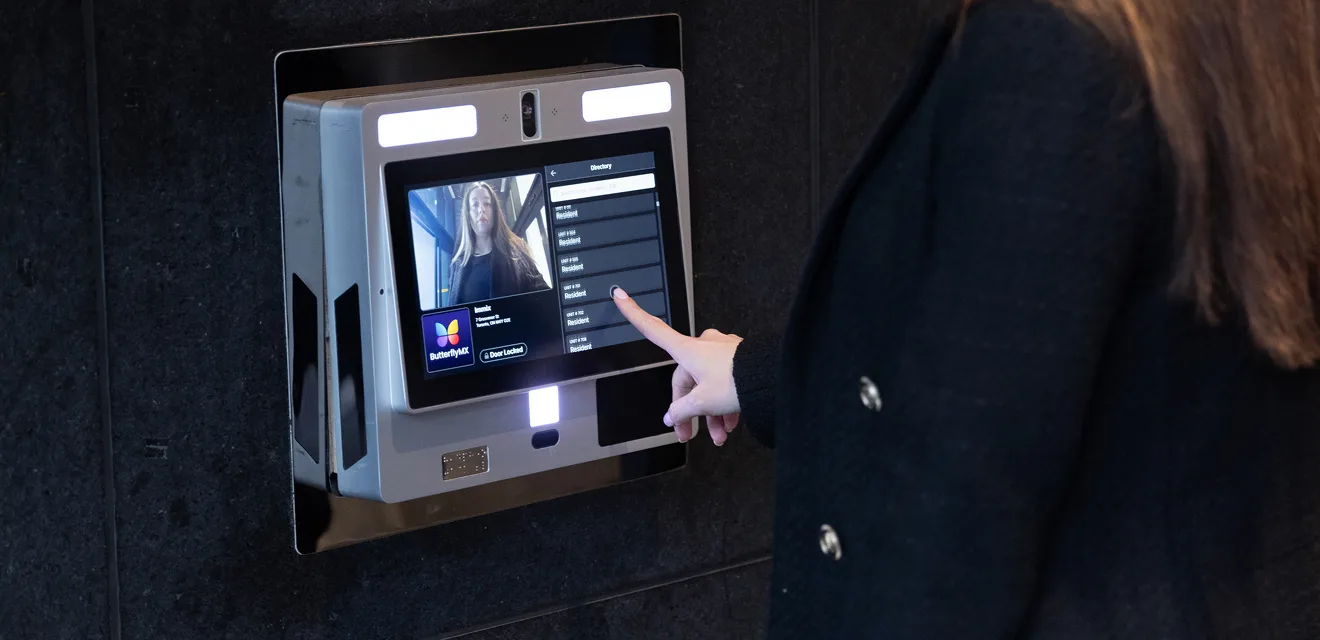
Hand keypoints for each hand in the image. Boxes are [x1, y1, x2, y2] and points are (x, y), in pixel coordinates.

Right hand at [611, 287, 742, 445]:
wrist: (773, 377)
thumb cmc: (736, 382)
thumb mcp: (703, 402)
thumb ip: (682, 410)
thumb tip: (671, 418)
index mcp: (687, 350)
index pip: (652, 329)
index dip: (634, 313)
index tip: (619, 294)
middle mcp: (703, 346)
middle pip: (686, 379)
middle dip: (690, 410)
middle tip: (689, 435)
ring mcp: (722, 351)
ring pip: (708, 385)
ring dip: (711, 414)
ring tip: (720, 437)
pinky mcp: (740, 359)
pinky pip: (725, 383)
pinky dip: (725, 404)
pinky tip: (732, 425)